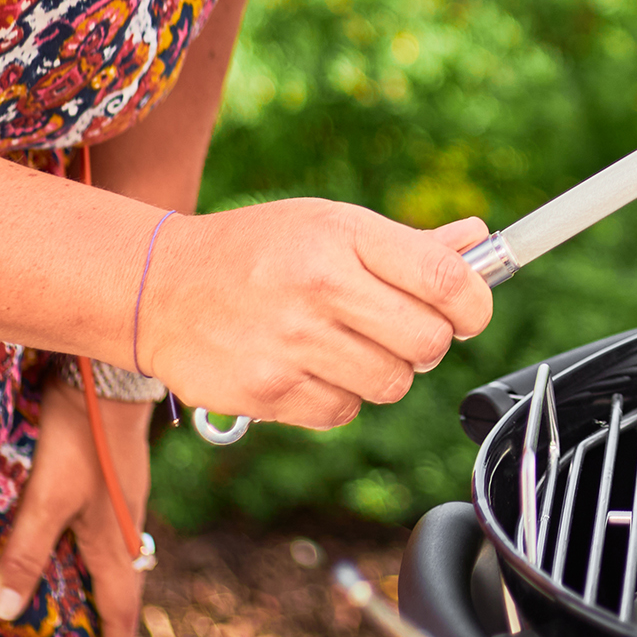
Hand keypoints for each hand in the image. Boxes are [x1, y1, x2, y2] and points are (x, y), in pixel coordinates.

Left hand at [0, 381, 151, 636]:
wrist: (111, 372)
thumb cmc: (82, 436)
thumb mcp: (47, 496)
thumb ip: (26, 550)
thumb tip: (8, 612)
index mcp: (114, 540)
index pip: (120, 611)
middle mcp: (126, 525)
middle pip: (123, 588)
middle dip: (111, 629)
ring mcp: (124, 499)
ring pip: (117, 559)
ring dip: (104, 590)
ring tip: (84, 614)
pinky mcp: (116, 476)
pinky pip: (109, 534)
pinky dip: (95, 557)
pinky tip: (76, 547)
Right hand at [140, 203, 492, 429]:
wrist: (157, 287)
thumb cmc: (257, 250)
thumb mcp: (329, 224)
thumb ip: (406, 243)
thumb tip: (478, 238)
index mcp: (342, 236)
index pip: (444, 277)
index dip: (475, 303)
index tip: (471, 311)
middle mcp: (318, 287)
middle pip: (427, 340)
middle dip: (428, 341)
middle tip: (401, 328)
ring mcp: (290, 344)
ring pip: (391, 384)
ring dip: (384, 371)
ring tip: (350, 345)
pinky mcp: (266, 393)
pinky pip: (343, 412)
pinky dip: (339, 397)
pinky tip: (311, 367)